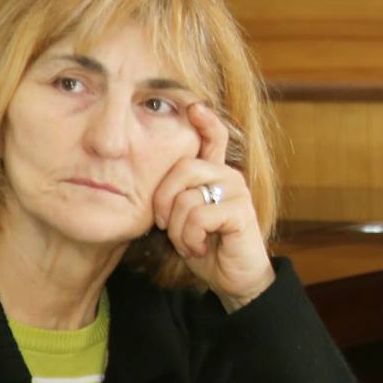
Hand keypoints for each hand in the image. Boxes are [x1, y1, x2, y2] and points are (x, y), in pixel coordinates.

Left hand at [151, 102, 275, 310]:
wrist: (232, 277)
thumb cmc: (204, 244)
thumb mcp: (182, 217)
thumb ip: (172, 194)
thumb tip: (141, 174)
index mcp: (214, 174)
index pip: (213, 137)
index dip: (205, 120)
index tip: (194, 105)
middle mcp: (228, 176)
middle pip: (182, 168)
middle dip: (164, 202)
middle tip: (168, 226)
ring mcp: (237, 192)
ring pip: (186, 197)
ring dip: (179, 229)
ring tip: (191, 241)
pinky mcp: (241, 212)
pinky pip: (199, 216)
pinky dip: (191, 238)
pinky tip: (202, 247)